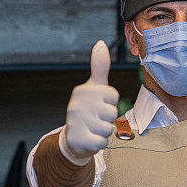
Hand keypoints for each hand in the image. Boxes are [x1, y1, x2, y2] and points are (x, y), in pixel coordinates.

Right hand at [59, 40, 119, 164]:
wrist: (73, 139)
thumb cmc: (88, 110)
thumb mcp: (94, 87)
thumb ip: (99, 67)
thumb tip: (100, 43)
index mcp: (83, 91)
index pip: (114, 96)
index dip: (110, 103)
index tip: (98, 105)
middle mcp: (77, 105)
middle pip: (112, 112)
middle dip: (108, 118)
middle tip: (95, 119)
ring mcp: (77, 123)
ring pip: (108, 128)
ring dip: (104, 131)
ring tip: (92, 129)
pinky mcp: (79, 140)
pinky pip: (103, 141)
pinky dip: (100, 142)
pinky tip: (90, 139)